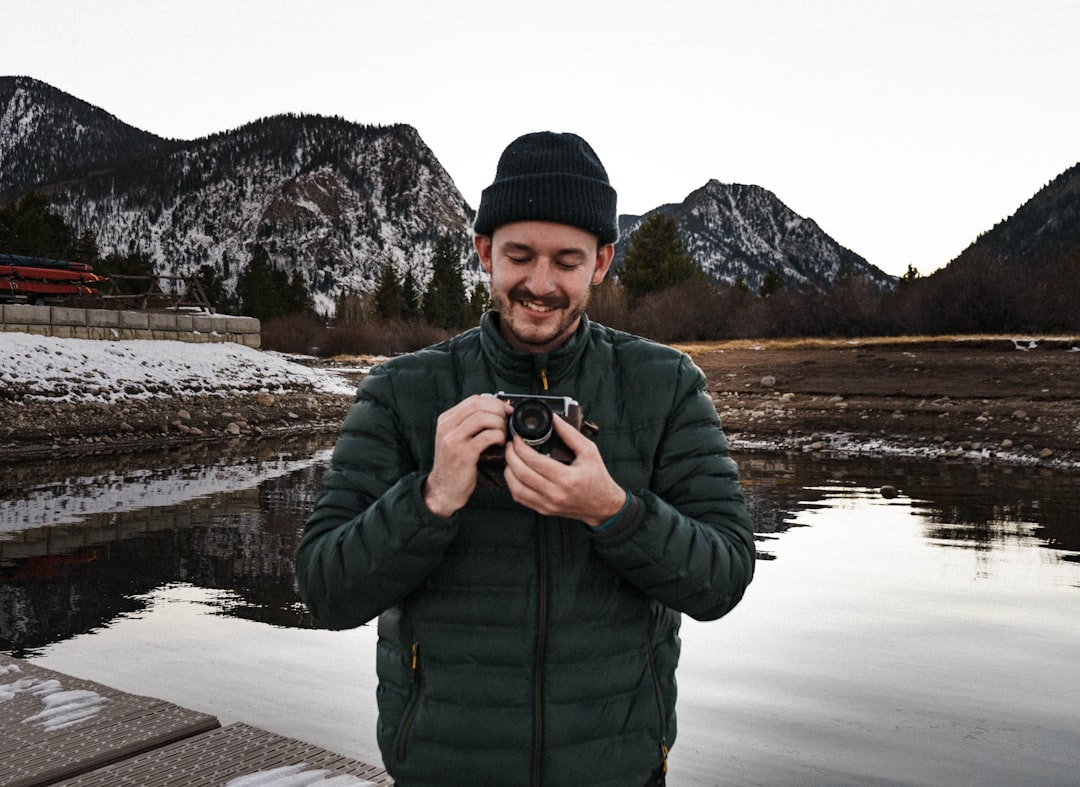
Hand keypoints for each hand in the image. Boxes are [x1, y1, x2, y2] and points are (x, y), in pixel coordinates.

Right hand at [423, 395, 511, 517]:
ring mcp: (454, 440)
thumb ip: (469, 425)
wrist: (443, 489)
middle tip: (507, 420)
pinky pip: (488, 436)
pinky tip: (500, 443)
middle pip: (479, 406)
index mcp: (446, 420)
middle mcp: (447, 427)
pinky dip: (499, 437)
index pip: (473, 400)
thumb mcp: (455, 439)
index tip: (505, 410)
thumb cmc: (454, 465)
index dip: (493, 402)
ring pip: (483, 418)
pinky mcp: (464, 454)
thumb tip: (494, 411)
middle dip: (498, 410)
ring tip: (503, 434)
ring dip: (499, 423)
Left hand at [503, 415, 626, 526]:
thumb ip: (570, 434)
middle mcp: (555, 493)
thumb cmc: (597, 478)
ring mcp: (548, 504)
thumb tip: (553, 419)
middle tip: (511, 445)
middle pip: (521, 474)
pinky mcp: (544, 510)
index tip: (518, 438)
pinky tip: (516, 473)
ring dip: (509, 471)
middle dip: (511, 456)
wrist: (603, 506)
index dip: (521, 448)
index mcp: (567, 478)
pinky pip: (520, 498)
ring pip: (516, 488)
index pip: (535, 461)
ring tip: (511, 458)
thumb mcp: (589, 451)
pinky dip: (513, 484)